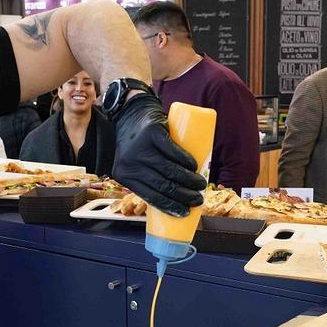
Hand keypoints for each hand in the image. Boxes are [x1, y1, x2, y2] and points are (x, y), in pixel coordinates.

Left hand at [111, 93, 205, 216]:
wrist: (131, 115)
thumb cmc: (137, 145)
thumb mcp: (135, 165)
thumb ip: (147, 180)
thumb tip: (174, 202)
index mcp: (125, 176)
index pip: (150, 196)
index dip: (170, 207)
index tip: (185, 212)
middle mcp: (131, 163)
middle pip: (163, 185)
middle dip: (184, 196)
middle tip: (198, 199)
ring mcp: (141, 148)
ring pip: (170, 170)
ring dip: (189, 180)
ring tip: (200, 184)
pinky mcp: (153, 133)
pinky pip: (172, 151)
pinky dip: (186, 161)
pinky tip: (194, 166)